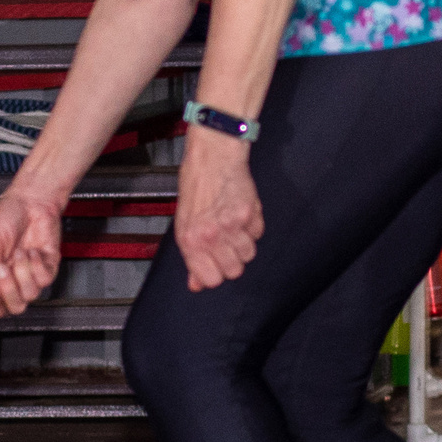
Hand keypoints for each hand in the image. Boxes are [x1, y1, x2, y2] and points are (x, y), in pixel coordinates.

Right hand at [0, 183, 64, 318]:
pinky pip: (45, 279)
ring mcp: (33, 273)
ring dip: (24, 272)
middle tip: (4, 268)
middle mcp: (16, 277)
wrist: (31, 199)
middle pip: (16, 306)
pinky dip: (37, 265)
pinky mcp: (49, 265)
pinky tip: (32, 251)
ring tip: (20, 252)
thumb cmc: (9, 215)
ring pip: (31, 294)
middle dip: (10, 290)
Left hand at [175, 133, 262, 289]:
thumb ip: (192, 257)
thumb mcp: (183, 224)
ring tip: (233, 226)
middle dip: (232, 260)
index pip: (211, 280)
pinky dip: (253, 227)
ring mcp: (231, 224)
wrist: (212, 157)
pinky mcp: (250, 213)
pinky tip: (241, 213)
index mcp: (190, 240)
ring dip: (244, 243)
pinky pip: (258, 234)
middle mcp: (210, 235)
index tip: (215, 264)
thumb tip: (196, 284)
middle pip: (234, 271)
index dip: (216, 274)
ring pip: (249, 254)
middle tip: (226, 244)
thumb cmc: (196, 187)